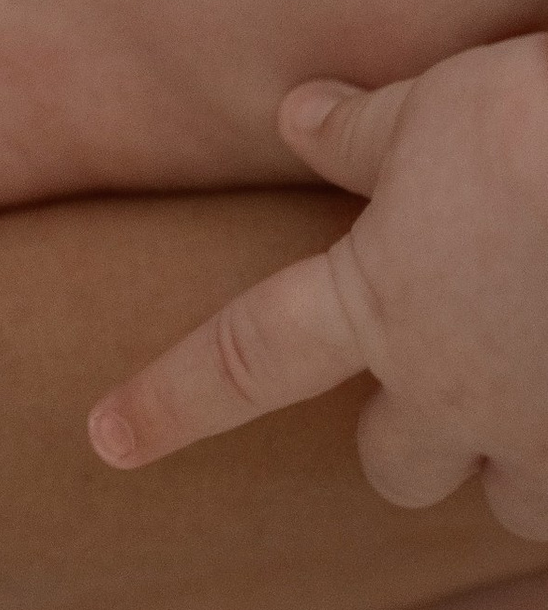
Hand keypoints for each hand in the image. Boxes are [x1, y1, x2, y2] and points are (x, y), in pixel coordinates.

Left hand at [87, 43, 547, 542]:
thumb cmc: (537, 131)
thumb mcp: (436, 107)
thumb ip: (362, 132)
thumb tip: (294, 115)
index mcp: (380, 307)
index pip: (243, 362)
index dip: (170, 401)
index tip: (106, 439)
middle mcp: (456, 394)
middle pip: (395, 469)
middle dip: (407, 440)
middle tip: (435, 380)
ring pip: (512, 501)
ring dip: (513, 460)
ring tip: (535, 388)